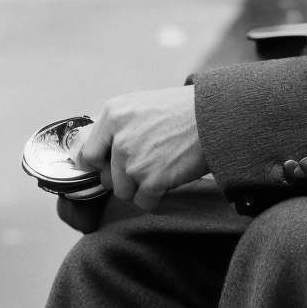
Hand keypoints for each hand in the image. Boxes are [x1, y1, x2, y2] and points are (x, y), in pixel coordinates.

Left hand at [74, 86, 206, 209]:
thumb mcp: (142, 105)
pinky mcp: (151, 180)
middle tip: (148, 166)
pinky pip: (144, 202)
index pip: (89, 154)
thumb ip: (118, 126)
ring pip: (124, 192)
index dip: (101, 164)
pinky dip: (156, 197)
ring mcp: (133, 160)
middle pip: (107, 177)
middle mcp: (118, 137)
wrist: (216, 118)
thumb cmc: (183, 111)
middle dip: (124, 177)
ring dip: (141, 188)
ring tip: (162, 170)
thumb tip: (97, 153)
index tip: (111, 168)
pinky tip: (170, 180)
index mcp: (113, 114)